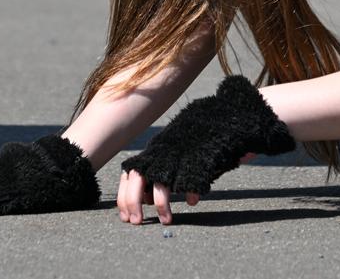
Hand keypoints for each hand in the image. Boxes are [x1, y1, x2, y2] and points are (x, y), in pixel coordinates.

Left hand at [115, 152, 253, 224]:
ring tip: (166, 220)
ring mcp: (177, 156)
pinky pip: (190, 178)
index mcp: (152, 154)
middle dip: (132, 201)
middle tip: (137, 222)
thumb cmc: (190, 142)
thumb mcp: (168, 155)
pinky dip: (190, 191)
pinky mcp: (197, 157)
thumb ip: (155, 173)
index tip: (125, 216)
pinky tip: (192, 200)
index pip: (129, 174)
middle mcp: (160, 155)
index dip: (125, 196)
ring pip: (162, 182)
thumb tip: (144, 199)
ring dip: (161, 204)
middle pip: (138, 177)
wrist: (214, 117)